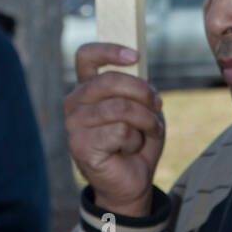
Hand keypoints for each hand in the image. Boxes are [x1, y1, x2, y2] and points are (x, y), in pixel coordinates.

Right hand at [64, 43, 164, 217]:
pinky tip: (130, 149)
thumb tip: (144, 82)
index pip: (86, 56)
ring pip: (120, 107)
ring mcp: (74, 124)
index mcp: (87, 87)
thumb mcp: (144, 108)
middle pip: (110, 80)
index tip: (134, 55)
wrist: (133, 181)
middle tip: (157, 104)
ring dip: (145, 120)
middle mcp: (75, 102)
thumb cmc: (137, 141)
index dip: (109, 50)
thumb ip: (140, 89)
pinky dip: (135, 140)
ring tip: (149, 131)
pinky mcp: (80, 145)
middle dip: (142, 92)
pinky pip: (120, 131)